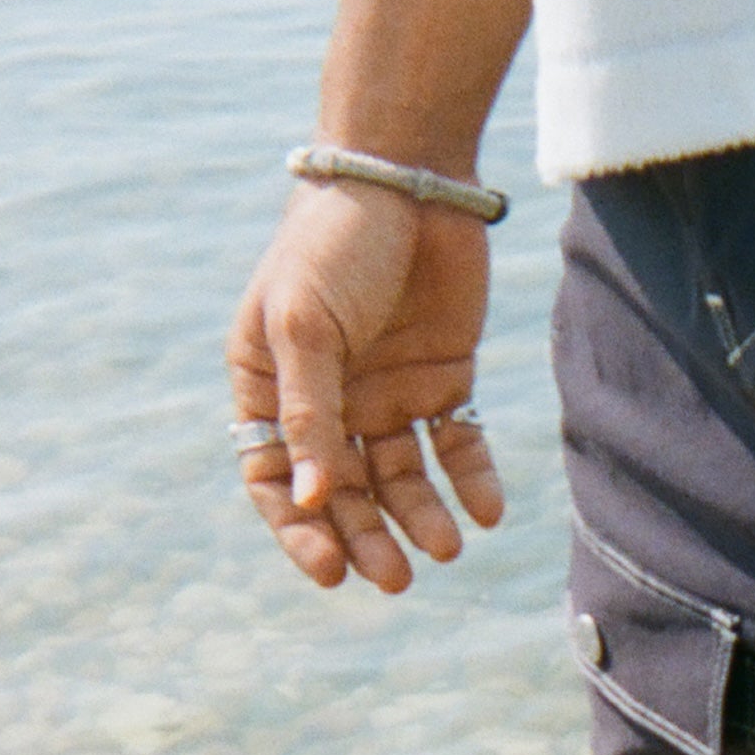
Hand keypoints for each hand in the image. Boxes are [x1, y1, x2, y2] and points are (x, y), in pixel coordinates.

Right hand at [225, 174, 504, 591]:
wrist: (408, 175)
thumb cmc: (334, 242)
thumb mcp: (306, 328)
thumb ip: (310, 414)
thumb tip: (313, 502)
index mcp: (269, 386)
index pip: (275, 479)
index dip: (299, 531)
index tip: (331, 572)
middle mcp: (326, 400)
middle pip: (342, 492)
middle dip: (366, 537)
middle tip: (394, 579)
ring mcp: (385, 392)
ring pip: (401, 478)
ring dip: (420, 517)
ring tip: (444, 549)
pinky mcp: (442, 378)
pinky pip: (456, 444)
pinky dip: (470, 479)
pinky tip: (485, 511)